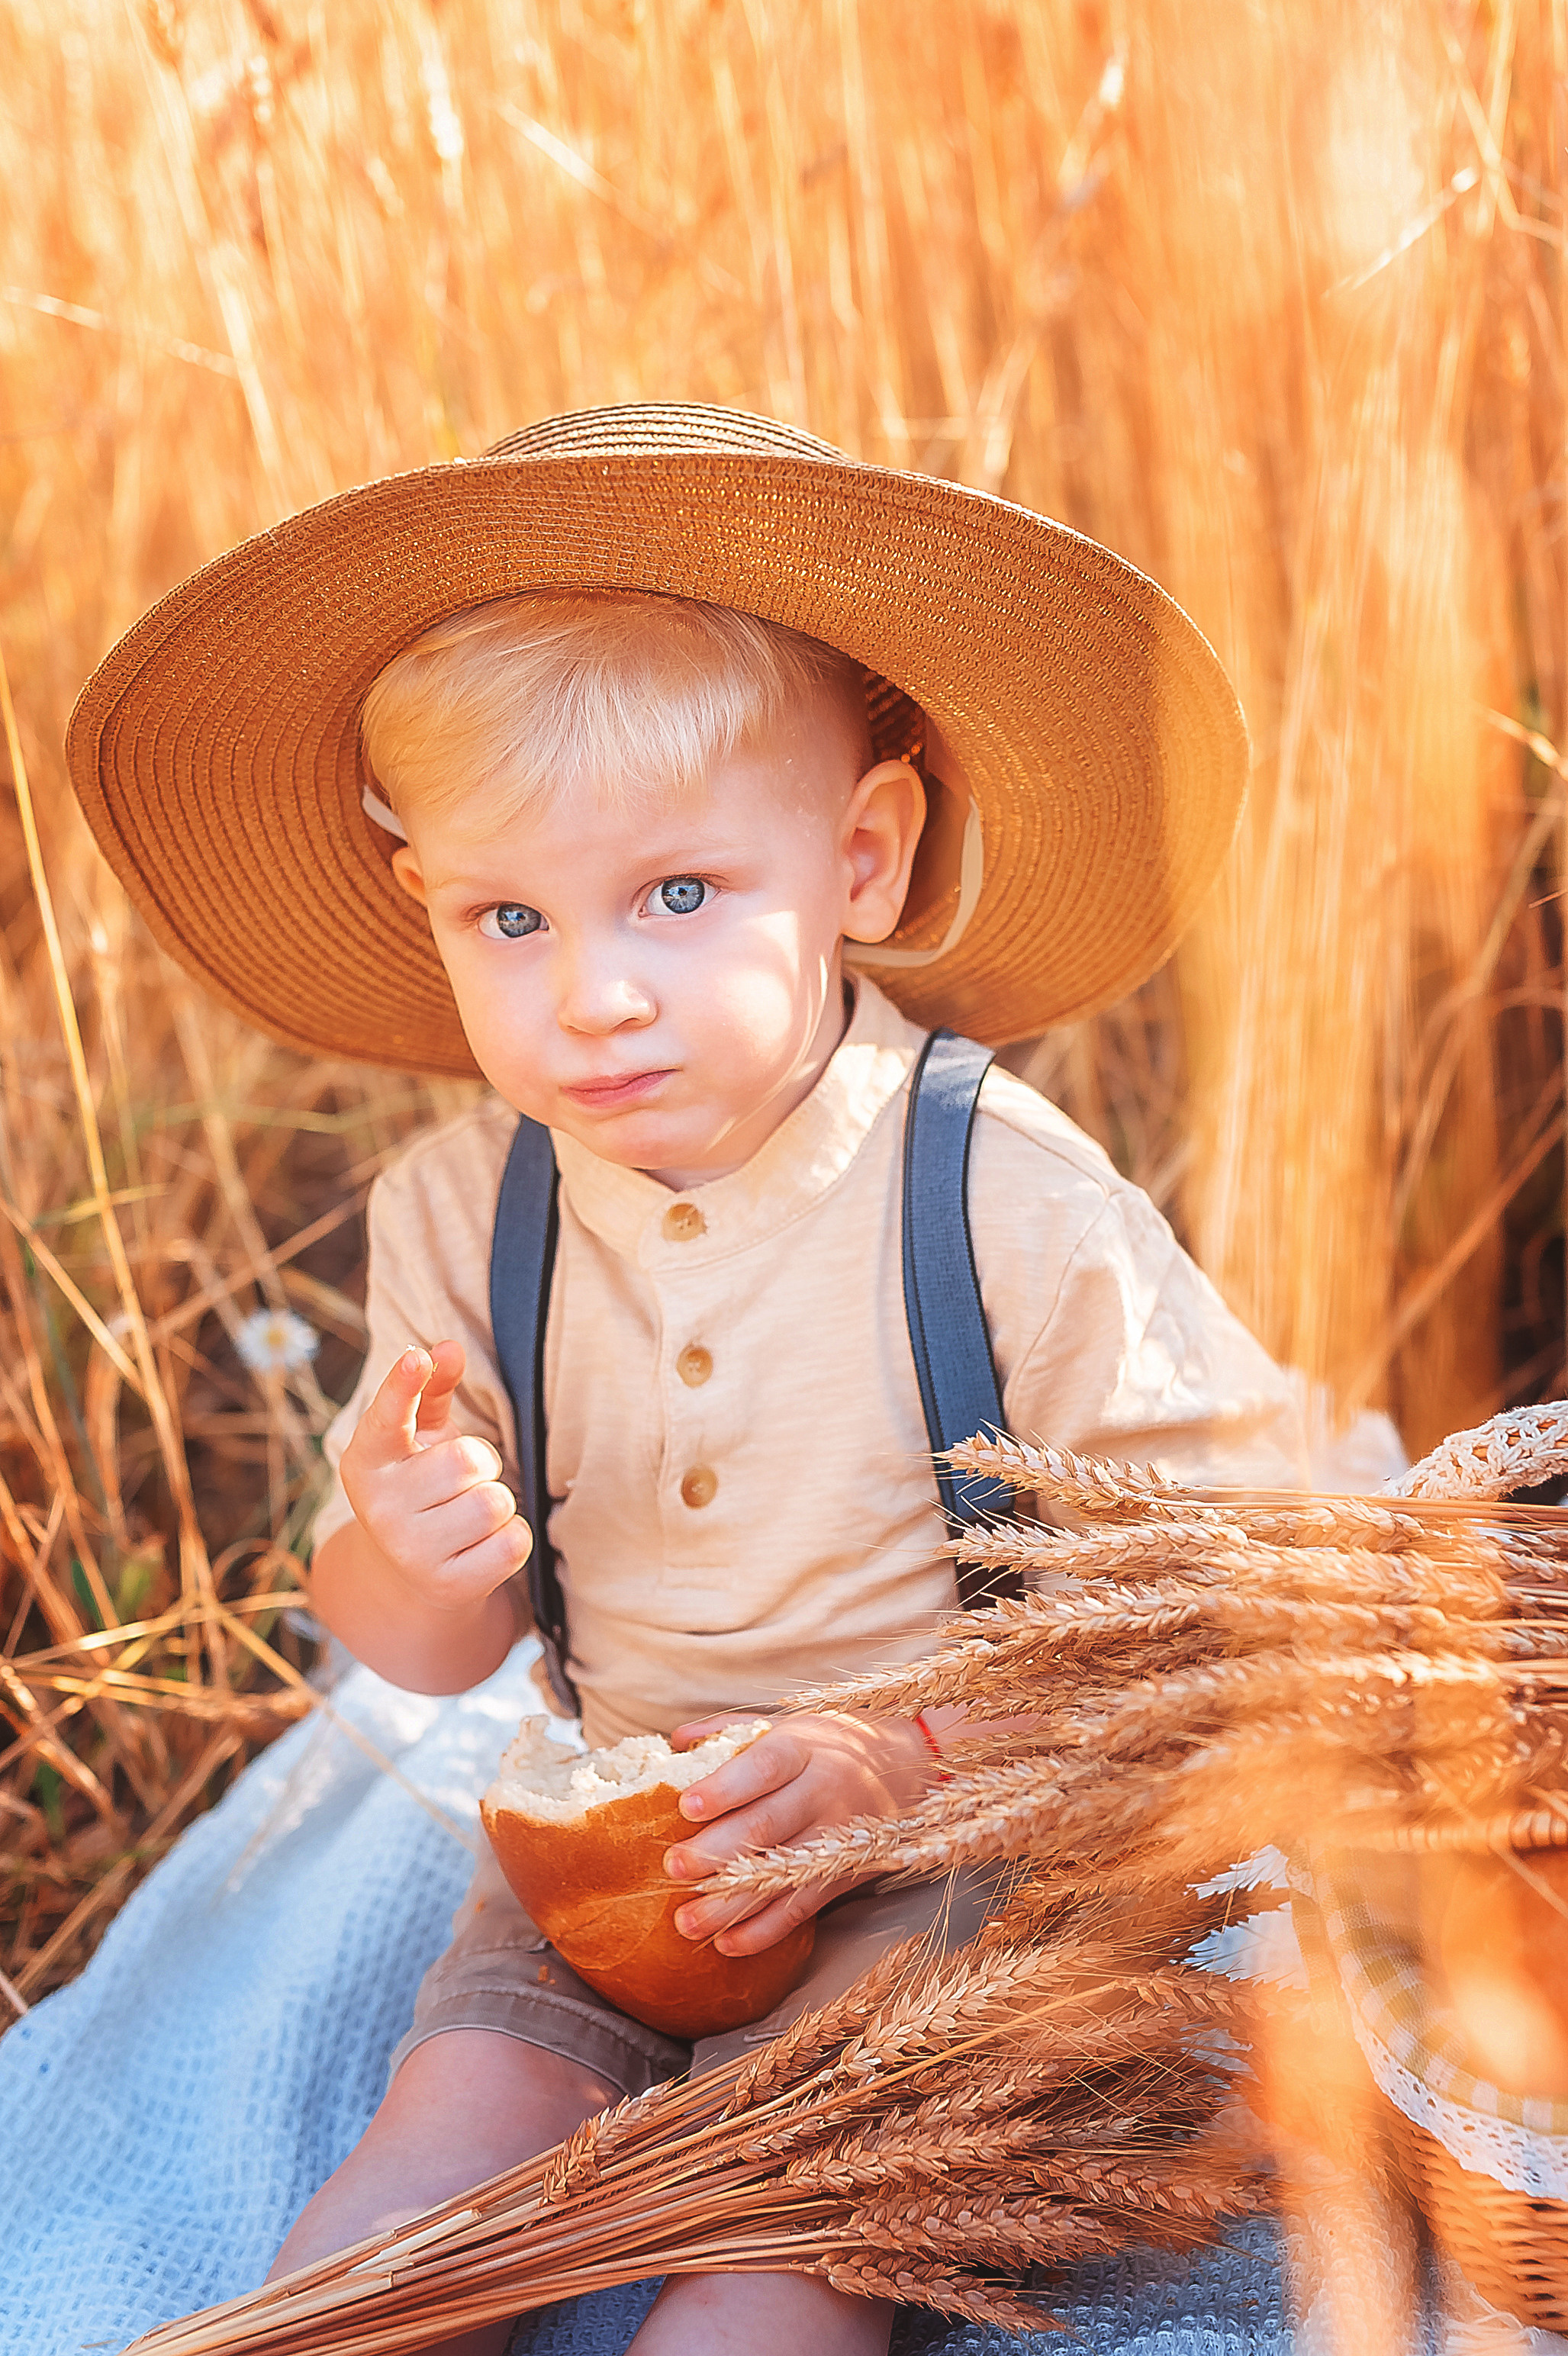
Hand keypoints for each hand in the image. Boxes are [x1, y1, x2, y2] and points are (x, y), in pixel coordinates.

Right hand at [338, 1340, 531, 1613]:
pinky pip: (513, 1542)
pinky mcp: (449, 1586)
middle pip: (468, 1460)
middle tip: (459, 1483)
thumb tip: (447, 1347)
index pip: (386, 1416)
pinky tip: (482, 1546)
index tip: (417, 1358)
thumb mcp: (420, 1436)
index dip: (403, 1385)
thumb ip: (431, 1390)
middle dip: (480, 1465)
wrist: (411, 1576)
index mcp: (367, 1460)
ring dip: (497, 1503)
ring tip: (469, 1515)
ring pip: (495, 1502)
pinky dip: (512, 1539)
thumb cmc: (423, 1486)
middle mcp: (380, 1507)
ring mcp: (410, 1551)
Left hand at [661, 1712, 938, 1956]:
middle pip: (767, 1825)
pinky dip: (765, 1930)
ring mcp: (837, 1836)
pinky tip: (727, 1944)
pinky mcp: (844, 1873)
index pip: (765, 1767)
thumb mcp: (789, 1725)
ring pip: (781, 1874)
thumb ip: (732, 1731)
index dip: (727, 1787)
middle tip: (673, 1867)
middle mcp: (823, 1791)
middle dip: (717, 1850)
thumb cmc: (832, 1743)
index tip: (687, 1806)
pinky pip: (803, 1907)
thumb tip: (676, 1740)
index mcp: (804, 1748)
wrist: (910, 1767)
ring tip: (686, 1921)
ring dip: (731, 1902)